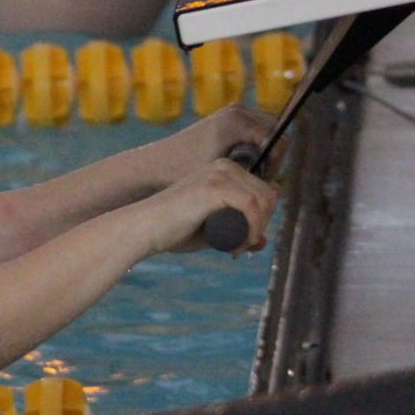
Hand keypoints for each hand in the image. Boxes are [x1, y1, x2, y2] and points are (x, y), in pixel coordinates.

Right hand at [136, 159, 278, 254]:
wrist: (146, 228)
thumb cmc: (174, 229)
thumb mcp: (214, 229)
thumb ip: (237, 231)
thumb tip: (264, 241)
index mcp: (224, 170)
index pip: (264, 191)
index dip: (262, 219)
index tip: (245, 240)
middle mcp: (224, 166)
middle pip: (268, 195)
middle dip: (262, 224)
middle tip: (240, 247)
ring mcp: (220, 174)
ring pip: (263, 200)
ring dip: (257, 229)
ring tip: (235, 248)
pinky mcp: (215, 187)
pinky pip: (251, 207)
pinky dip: (252, 229)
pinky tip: (238, 244)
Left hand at [145, 104, 277, 187]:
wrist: (156, 164)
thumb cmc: (185, 173)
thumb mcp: (220, 178)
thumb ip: (249, 180)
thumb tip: (275, 190)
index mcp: (238, 121)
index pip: (279, 140)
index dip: (276, 164)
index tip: (264, 182)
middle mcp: (237, 111)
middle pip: (277, 132)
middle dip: (274, 157)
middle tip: (263, 179)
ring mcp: (232, 111)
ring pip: (267, 131)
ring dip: (266, 152)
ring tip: (254, 175)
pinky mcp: (227, 117)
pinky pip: (255, 130)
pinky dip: (256, 146)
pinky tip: (244, 166)